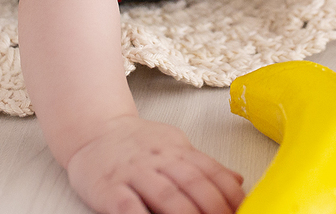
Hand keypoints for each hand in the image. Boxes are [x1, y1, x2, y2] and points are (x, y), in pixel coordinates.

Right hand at [66, 115, 245, 213]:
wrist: (92, 130)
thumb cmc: (136, 144)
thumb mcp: (175, 146)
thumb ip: (203, 165)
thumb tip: (238, 181)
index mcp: (178, 149)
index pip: (210, 170)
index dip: (229, 193)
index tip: (243, 209)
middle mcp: (159, 159)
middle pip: (193, 183)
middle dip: (214, 207)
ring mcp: (133, 173)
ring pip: (166, 195)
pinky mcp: (109, 189)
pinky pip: (128, 207)